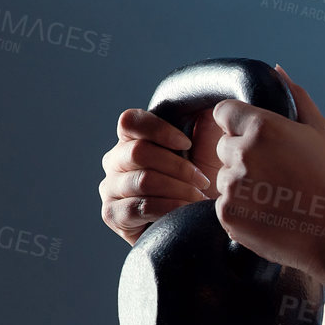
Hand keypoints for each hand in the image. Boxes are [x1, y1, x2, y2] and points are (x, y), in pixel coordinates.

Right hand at [99, 106, 217, 245]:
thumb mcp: (208, 147)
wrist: (202, 221)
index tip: (187, 143)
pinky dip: (169, 207)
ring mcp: (110, 188)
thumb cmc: (205, 182)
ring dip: (179, 190)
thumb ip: (204, 121)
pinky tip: (185, 211)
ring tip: (198, 198)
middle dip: (179, 167)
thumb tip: (214, 103)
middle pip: (138, 152)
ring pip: (143, 180)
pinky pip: (139, 206)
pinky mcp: (112, 215)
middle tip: (203, 180)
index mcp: (132, 140)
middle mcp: (115, 161)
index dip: (159, 130)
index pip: (130, 121)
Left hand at [211, 64, 324, 283]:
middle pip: (223, 147)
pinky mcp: (227, 215)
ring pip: (225, 178)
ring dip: (243, 186)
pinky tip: (271, 215)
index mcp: (263, 128)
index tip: (260, 142)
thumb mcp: (323, 134)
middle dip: (243, 157)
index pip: (224, 113)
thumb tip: (276, 70)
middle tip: (278, 176)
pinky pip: (224, 205)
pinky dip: (242, 211)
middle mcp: (242, 154)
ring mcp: (232, 187)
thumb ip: (297, 98)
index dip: (241, 125)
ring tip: (278, 199)